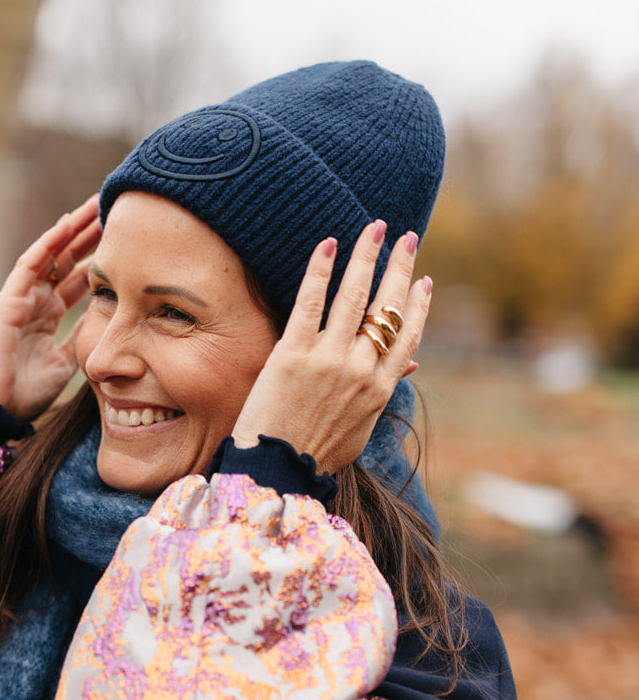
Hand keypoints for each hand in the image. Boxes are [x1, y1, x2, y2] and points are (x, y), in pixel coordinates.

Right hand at [0, 197, 101, 419]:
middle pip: (67, 260)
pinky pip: (30, 264)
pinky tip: (67, 223)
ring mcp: (21, 298)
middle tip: (115, 211)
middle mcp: (35, 301)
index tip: (126, 242)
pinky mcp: (8, 300)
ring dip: (74, 230)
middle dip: (90, 236)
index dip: (100, 260)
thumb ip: (81, 338)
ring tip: (96, 205)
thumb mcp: (67, 363)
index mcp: (48, 316)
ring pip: (51, 254)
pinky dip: (48, 243)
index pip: (79, 280)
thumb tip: (106, 318)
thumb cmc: (26, 393)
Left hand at [231, 220, 431, 474]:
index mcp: (380, 389)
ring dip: (368, 256)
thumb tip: (409, 367)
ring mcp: (328, 359)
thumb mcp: (359, 427)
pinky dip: (321, 269)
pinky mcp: (293, 353)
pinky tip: (329, 244)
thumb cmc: (315, 453)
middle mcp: (360, 369)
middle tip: (407, 237)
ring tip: (375, 228)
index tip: (423, 280)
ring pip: (355, 296)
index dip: (417, 305)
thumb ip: (380, 393)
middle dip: (400, 267)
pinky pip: (311, 301)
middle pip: (387, 307)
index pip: (407, 335)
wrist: (276, 470)